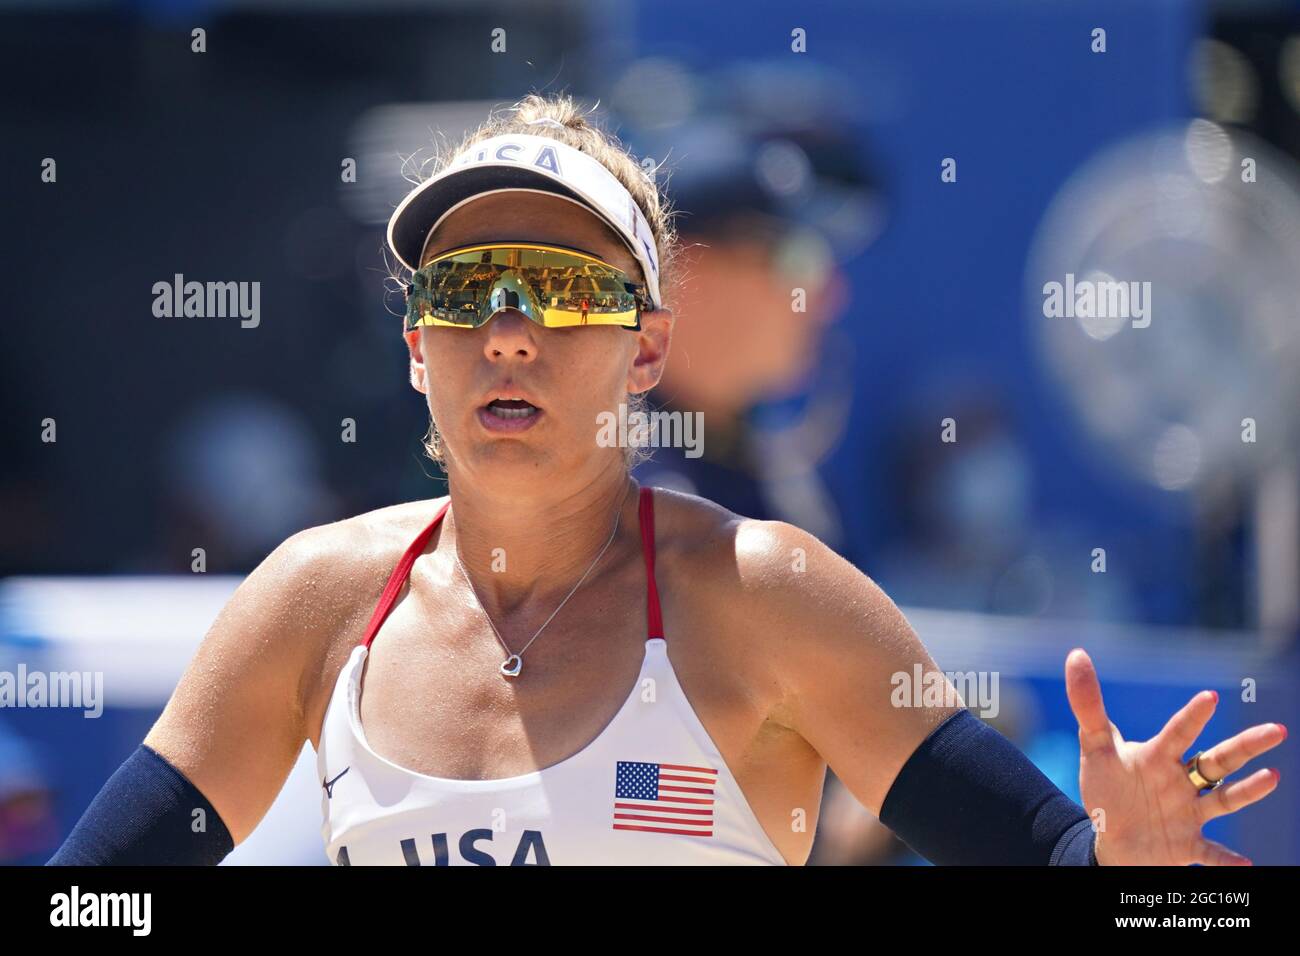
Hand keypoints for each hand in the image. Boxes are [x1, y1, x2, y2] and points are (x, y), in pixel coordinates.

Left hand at [1064, 648, 1285, 865]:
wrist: (1112, 834)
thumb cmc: (1109, 785)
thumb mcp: (1095, 746)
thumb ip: (1088, 704)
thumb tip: (1076, 654)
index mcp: (1160, 757)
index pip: (1178, 733)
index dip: (1191, 717)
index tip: (1209, 697)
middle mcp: (1181, 782)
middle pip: (1218, 761)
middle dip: (1245, 746)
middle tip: (1276, 730)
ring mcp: (1188, 813)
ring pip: (1224, 800)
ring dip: (1248, 792)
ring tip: (1272, 777)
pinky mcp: (1187, 845)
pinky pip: (1211, 853)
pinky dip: (1227, 860)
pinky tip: (1246, 864)